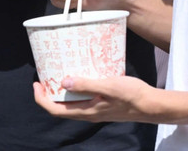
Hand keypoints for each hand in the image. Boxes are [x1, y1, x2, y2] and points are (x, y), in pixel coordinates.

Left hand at [33, 75, 157, 123]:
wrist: (151, 105)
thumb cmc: (132, 95)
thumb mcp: (108, 86)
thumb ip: (87, 84)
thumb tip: (64, 81)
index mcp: (86, 111)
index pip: (55, 110)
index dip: (41, 99)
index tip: (36, 84)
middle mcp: (88, 113)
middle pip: (60, 108)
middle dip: (48, 94)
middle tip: (44, 76)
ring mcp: (95, 110)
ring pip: (71, 104)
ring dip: (61, 92)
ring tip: (58, 74)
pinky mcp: (102, 105)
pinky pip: (82, 99)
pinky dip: (75, 89)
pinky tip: (80, 75)